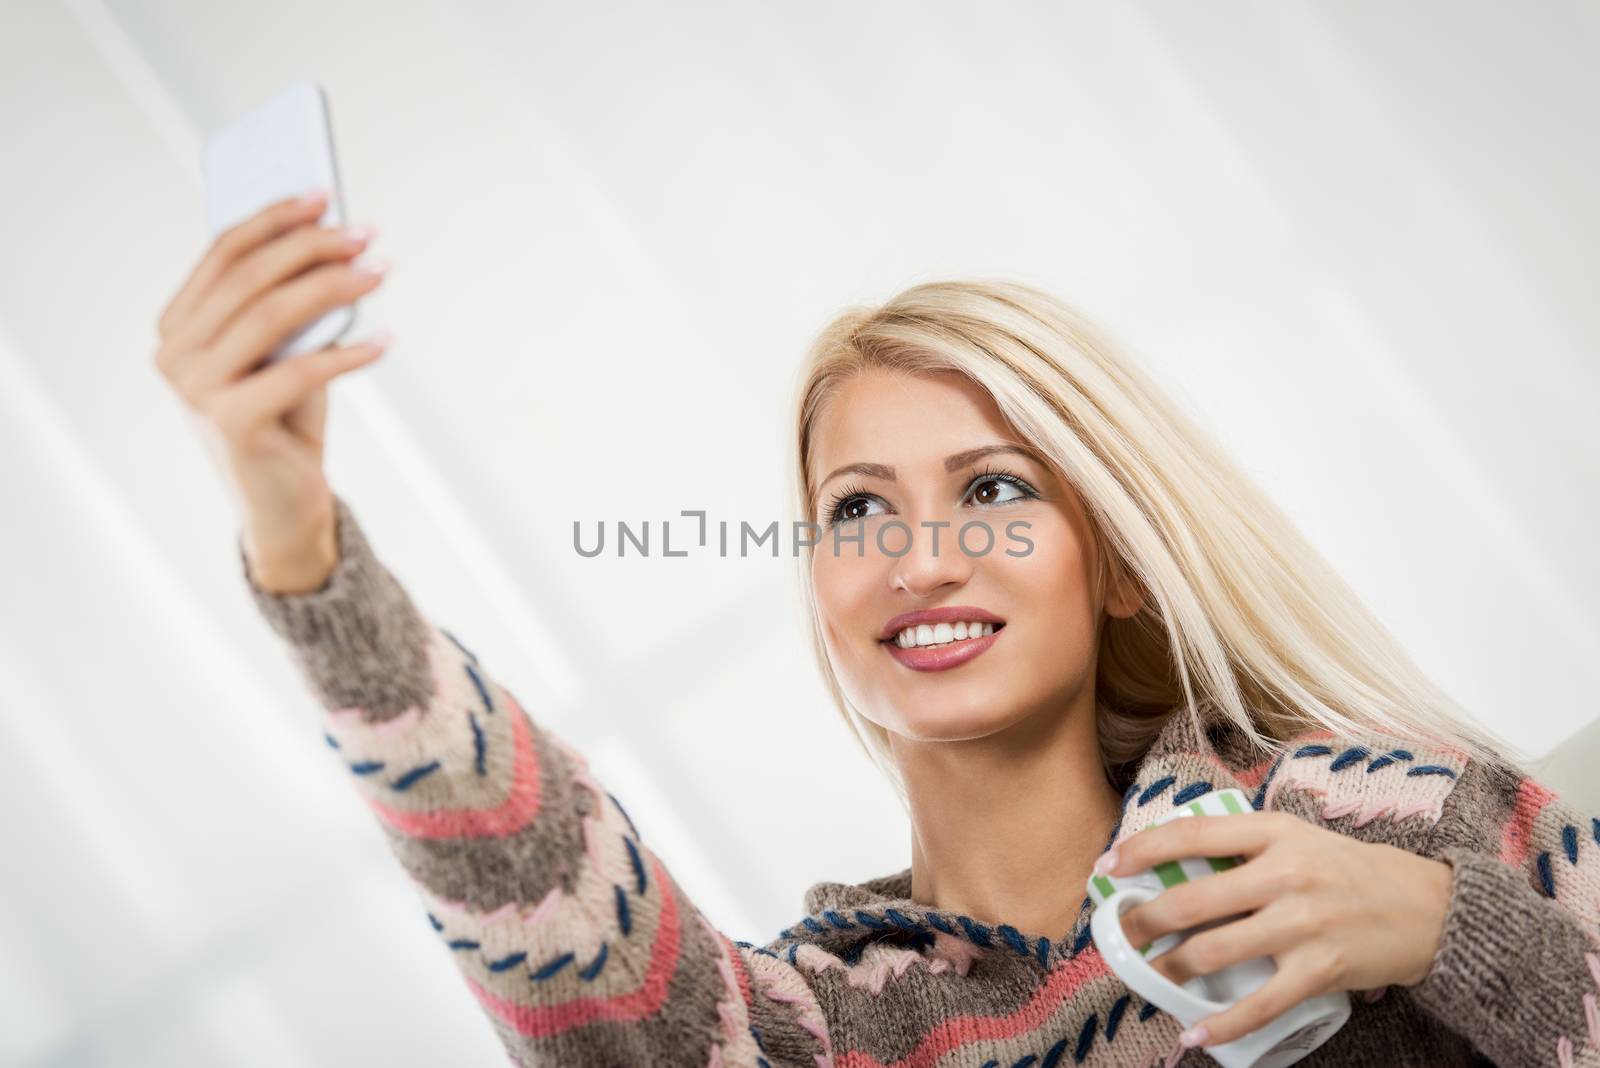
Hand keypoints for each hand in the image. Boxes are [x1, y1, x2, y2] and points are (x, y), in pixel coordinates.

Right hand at [153, 190, 389, 587]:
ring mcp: (193, 389)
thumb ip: (290, 303)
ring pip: (270, 315)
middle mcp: (173, 353)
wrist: (283, 503)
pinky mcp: (228, 423)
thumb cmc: (285, 417)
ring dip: (334, 286)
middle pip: (248, 277)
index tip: (325, 194)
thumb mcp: (285, 351)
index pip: (223, 253)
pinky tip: (385, 341)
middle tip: (367, 233)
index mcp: (177, 324)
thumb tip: (331, 241)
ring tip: (382, 270)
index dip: (274, 218)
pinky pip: (297, 372)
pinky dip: (348, 353)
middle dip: (312, 246)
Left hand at [1097, 809, 1453, 1049]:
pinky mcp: (1320, 969)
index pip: (1191, 834)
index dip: (1142, 850)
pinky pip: (1259, 1004)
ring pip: (1213, 952)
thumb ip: (1244, 845)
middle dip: (1144, 921)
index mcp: (1274, 832)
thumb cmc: (1351, 870)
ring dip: (1171, 970)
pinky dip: (1222, 1024)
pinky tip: (1193, 1032)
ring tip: (1154, 977)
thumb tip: (1176, 860)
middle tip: (1124, 934)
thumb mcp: (1298, 838)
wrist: (1431, 907)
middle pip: (1191, 900)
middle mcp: (1284, 874)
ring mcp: (1302, 923)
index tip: (1110, 866)